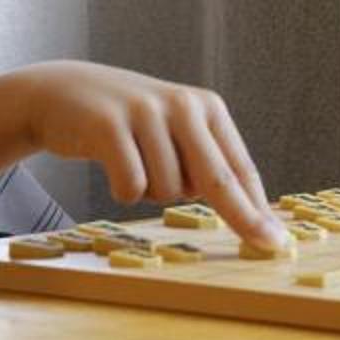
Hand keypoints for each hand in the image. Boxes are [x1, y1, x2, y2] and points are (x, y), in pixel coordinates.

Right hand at [13, 61, 282, 242]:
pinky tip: (111, 163)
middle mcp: (182, 105)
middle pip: (217, 180)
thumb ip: (207, 163)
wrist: (62, 93)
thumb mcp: (174, 131)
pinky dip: (123, 189)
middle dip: (241, 218)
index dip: (258, 209)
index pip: (239, 168)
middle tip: (264, 246)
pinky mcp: (109, 126)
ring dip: (150, 192)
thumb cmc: (129, 125)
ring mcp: (145, 113)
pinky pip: (131, 186)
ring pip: (167, 191)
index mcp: (206, 107)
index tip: (276, 241)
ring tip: (134, 162)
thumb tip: (249, 214)